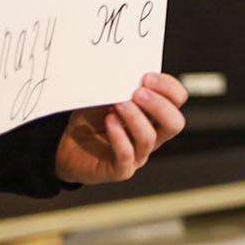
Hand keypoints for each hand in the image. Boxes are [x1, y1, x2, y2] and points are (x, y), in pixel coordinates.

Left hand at [54, 73, 188, 183]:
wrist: (67, 147)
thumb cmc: (90, 122)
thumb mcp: (106, 97)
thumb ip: (120, 88)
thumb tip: (126, 75)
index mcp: (154, 116)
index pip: (177, 101)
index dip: (168, 88)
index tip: (148, 76)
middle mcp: (151, 136)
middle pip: (175, 123)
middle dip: (159, 105)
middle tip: (139, 92)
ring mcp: (138, 154)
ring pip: (149, 138)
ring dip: (135, 118)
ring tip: (118, 104)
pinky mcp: (121, 169)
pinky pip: (126, 154)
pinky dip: (119, 136)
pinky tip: (109, 121)